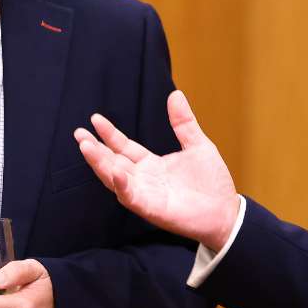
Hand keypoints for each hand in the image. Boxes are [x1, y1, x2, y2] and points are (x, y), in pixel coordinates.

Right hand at [74, 89, 239, 251]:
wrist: (228, 212)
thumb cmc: (212, 183)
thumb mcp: (197, 145)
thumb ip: (183, 123)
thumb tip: (175, 94)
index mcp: (151, 165)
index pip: (124, 147)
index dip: (109, 134)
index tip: (95, 119)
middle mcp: (144, 180)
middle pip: (113, 162)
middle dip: (95, 150)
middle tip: (79, 134)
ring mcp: (146, 195)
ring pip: (115, 179)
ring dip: (100, 164)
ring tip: (87, 147)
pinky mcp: (152, 209)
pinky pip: (131, 197)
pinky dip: (121, 185)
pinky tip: (114, 171)